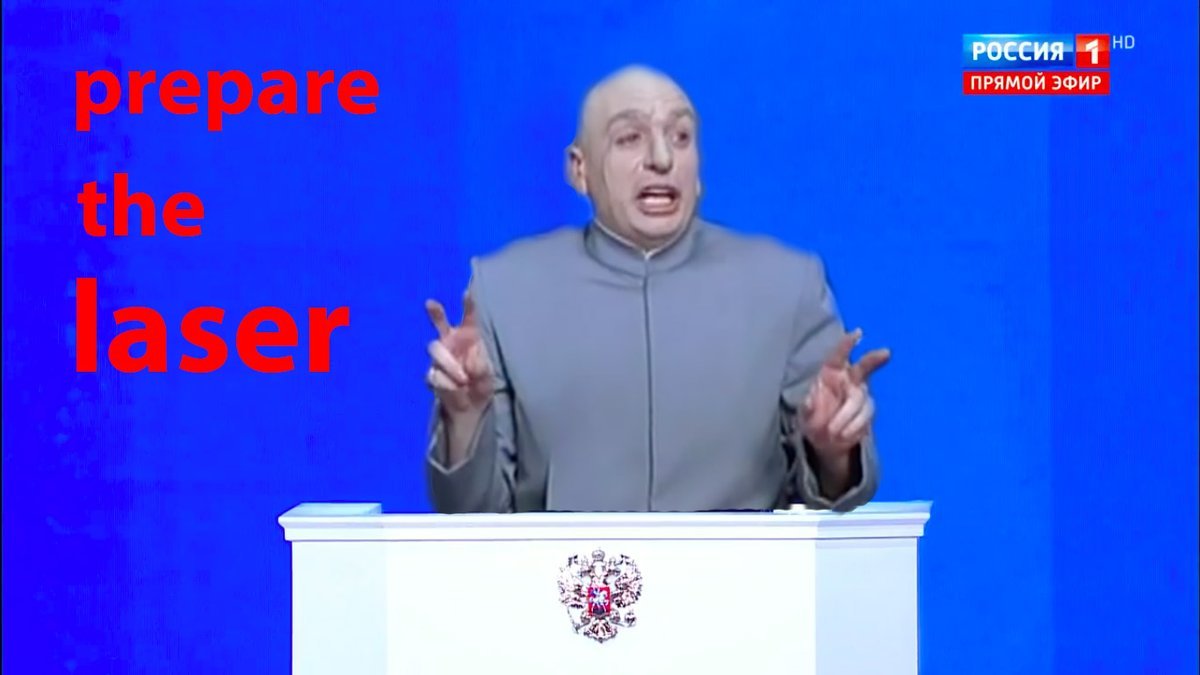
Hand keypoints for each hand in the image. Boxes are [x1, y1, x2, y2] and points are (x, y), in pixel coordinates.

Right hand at [425, 293, 492, 416]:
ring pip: (435, 349)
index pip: (468, 317)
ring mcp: (438, 358)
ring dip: (450, 365)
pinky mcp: (431, 374)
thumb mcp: (488, 374)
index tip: (466, 293)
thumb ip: (481, 365)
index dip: (467, 305)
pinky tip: (457, 388)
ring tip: (464, 379)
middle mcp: (451, 342)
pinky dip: (448, 383)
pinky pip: (434, 374)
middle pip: (439, 323)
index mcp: (468, 337)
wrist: (470, 407)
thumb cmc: (481, 384)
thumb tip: (470, 363)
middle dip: (435, 312)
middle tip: (430, 303)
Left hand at [801, 328, 889, 457]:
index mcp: (831, 372)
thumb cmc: (812, 418)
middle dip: (874, 359)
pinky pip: (865, 417)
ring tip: (832, 432)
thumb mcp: (803, 413)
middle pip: (864, 367)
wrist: (825, 442)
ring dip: (846, 417)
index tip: (858, 333)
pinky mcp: (868, 411)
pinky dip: (853, 427)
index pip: (839, 355)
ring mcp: (861, 394)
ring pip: (860, 400)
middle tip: (886, 353)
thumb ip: (806, 406)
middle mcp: (849, 380)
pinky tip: (842, 435)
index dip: (848, 344)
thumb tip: (808, 400)